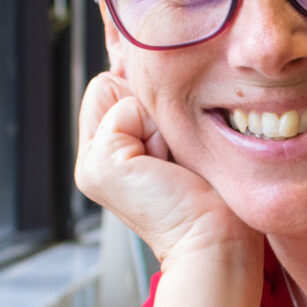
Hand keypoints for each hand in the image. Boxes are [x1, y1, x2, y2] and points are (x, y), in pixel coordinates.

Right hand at [74, 73, 260, 267]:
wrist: (216, 238)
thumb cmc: (211, 195)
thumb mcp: (176, 140)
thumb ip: (150, 110)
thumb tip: (137, 69)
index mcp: (106, 153)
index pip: (112, 87)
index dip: (149, 103)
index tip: (173, 149)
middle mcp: (91, 159)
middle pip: (110, 84)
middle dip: (151, 109)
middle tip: (172, 159)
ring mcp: (90, 163)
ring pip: (119, 92)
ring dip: (156, 121)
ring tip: (171, 165)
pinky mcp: (99, 164)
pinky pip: (126, 108)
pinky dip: (155, 131)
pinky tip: (166, 168)